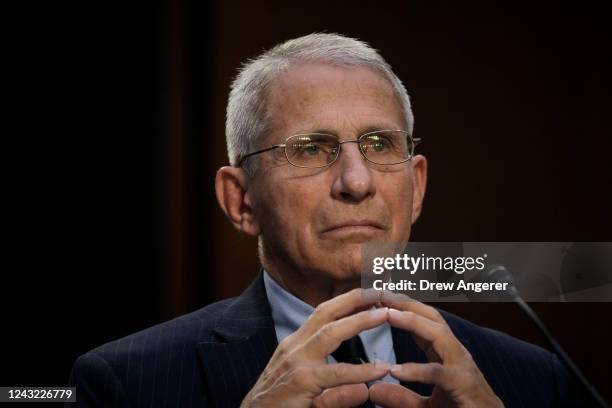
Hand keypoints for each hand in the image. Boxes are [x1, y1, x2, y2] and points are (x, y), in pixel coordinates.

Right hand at [241, 289, 390, 407]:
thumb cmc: (279, 405)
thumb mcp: (308, 390)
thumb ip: (336, 389)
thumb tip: (365, 391)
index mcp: (296, 344)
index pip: (322, 313)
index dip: (346, 301)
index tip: (370, 293)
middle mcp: (294, 347)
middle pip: (325, 313)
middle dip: (354, 298)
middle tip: (381, 290)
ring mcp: (296, 363)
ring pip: (330, 334)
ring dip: (360, 321)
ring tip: (386, 315)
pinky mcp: (301, 383)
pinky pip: (335, 374)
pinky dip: (360, 371)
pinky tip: (380, 369)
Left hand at [369, 297, 502, 407]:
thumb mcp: (425, 405)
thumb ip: (402, 397)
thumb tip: (375, 390)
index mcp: (446, 354)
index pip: (424, 322)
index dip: (402, 309)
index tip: (378, 299)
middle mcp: (455, 354)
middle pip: (432, 318)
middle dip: (407, 304)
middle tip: (381, 293)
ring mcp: (462, 367)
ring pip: (439, 335)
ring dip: (413, 322)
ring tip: (389, 315)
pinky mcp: (464, 385)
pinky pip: (439, 373)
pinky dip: (417, 371)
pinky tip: (396, 370)